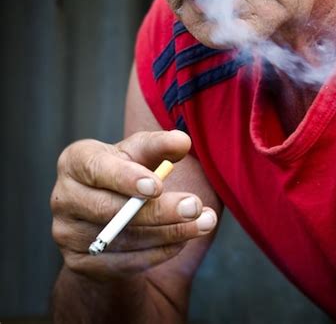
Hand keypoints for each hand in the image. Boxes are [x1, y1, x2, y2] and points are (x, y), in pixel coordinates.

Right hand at [50, 130, 217, 279]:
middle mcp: (63, 197)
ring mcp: (66, 233)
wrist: (107, 210)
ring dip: (168, 233)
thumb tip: (183, 141)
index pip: (98, 169)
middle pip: (110, 209)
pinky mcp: (78, 262)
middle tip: (195, 207)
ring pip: (122, 238)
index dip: (126, 178)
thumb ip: (160, 145)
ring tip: (203, 222)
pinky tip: (182, 240)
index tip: (159, 186)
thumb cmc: (127, 169)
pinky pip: (123, 262)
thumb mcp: (141, 152)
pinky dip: (157, 252)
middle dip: (158, 210)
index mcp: (75, 161)